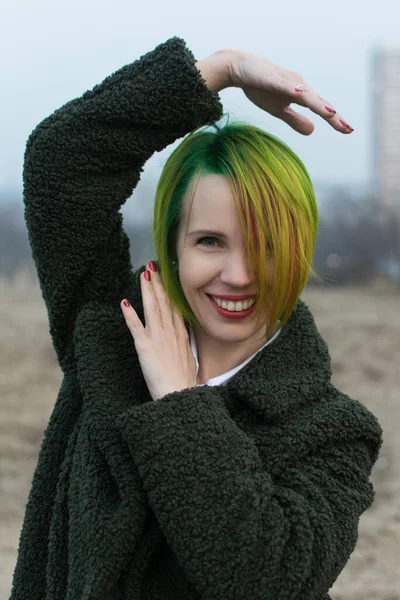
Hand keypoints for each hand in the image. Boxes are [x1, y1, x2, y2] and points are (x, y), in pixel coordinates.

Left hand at [120, 262, 196, 400]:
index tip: (166, 276)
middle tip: (152, 266)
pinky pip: (135, 327)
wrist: (179, 396)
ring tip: (143, 274)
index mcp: (181, 335)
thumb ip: (184, 346)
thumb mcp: (189, 359)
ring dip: (147, 290)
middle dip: (158, 283)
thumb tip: (183, 339)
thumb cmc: (184, 383)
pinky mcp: (145, 347)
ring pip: (152, 308)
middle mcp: (171, 332)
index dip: (169, 290)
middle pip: (164, 302)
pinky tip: (124, 302)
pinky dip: (129, 314)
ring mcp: (158, 338)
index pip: (174, 306)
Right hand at [196, 49, 352, 135]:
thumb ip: (295, 120)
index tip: (348, 131)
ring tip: (332, 115)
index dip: (335, 120)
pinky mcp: (274, 78)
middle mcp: (299, 86)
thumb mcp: (279, 110)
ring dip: (319, 105)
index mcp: (301, 95)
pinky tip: (302, 95)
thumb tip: (313, 131)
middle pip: (319, 103)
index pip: (321, 109)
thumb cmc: (260, 87)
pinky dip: (296, 91)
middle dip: (333, 116)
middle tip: (348, 129)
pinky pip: (286, 86)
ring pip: (307, 95)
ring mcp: (288, 81)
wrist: (239, 68)